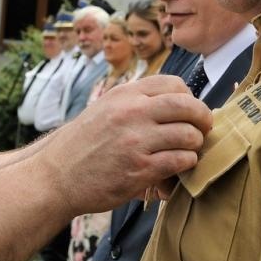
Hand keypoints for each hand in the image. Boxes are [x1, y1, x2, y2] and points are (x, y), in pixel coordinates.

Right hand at [42, 76, 210, 213]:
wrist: (56, 176)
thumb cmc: (83, 144)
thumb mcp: (105, 109)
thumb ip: (136, 103)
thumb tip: (178, 103)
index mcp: (125, 95)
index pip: (174, 85)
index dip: (189, 98)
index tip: (189, 112)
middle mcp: (131, 113)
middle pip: (188, 106)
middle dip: (203, 119)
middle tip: (203, 130)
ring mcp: (136, 141)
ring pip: (189, 135)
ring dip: (194, 145)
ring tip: (187, 152)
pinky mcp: (140, 169)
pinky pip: (180, 161)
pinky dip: (185, 164)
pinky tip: (177, 168)